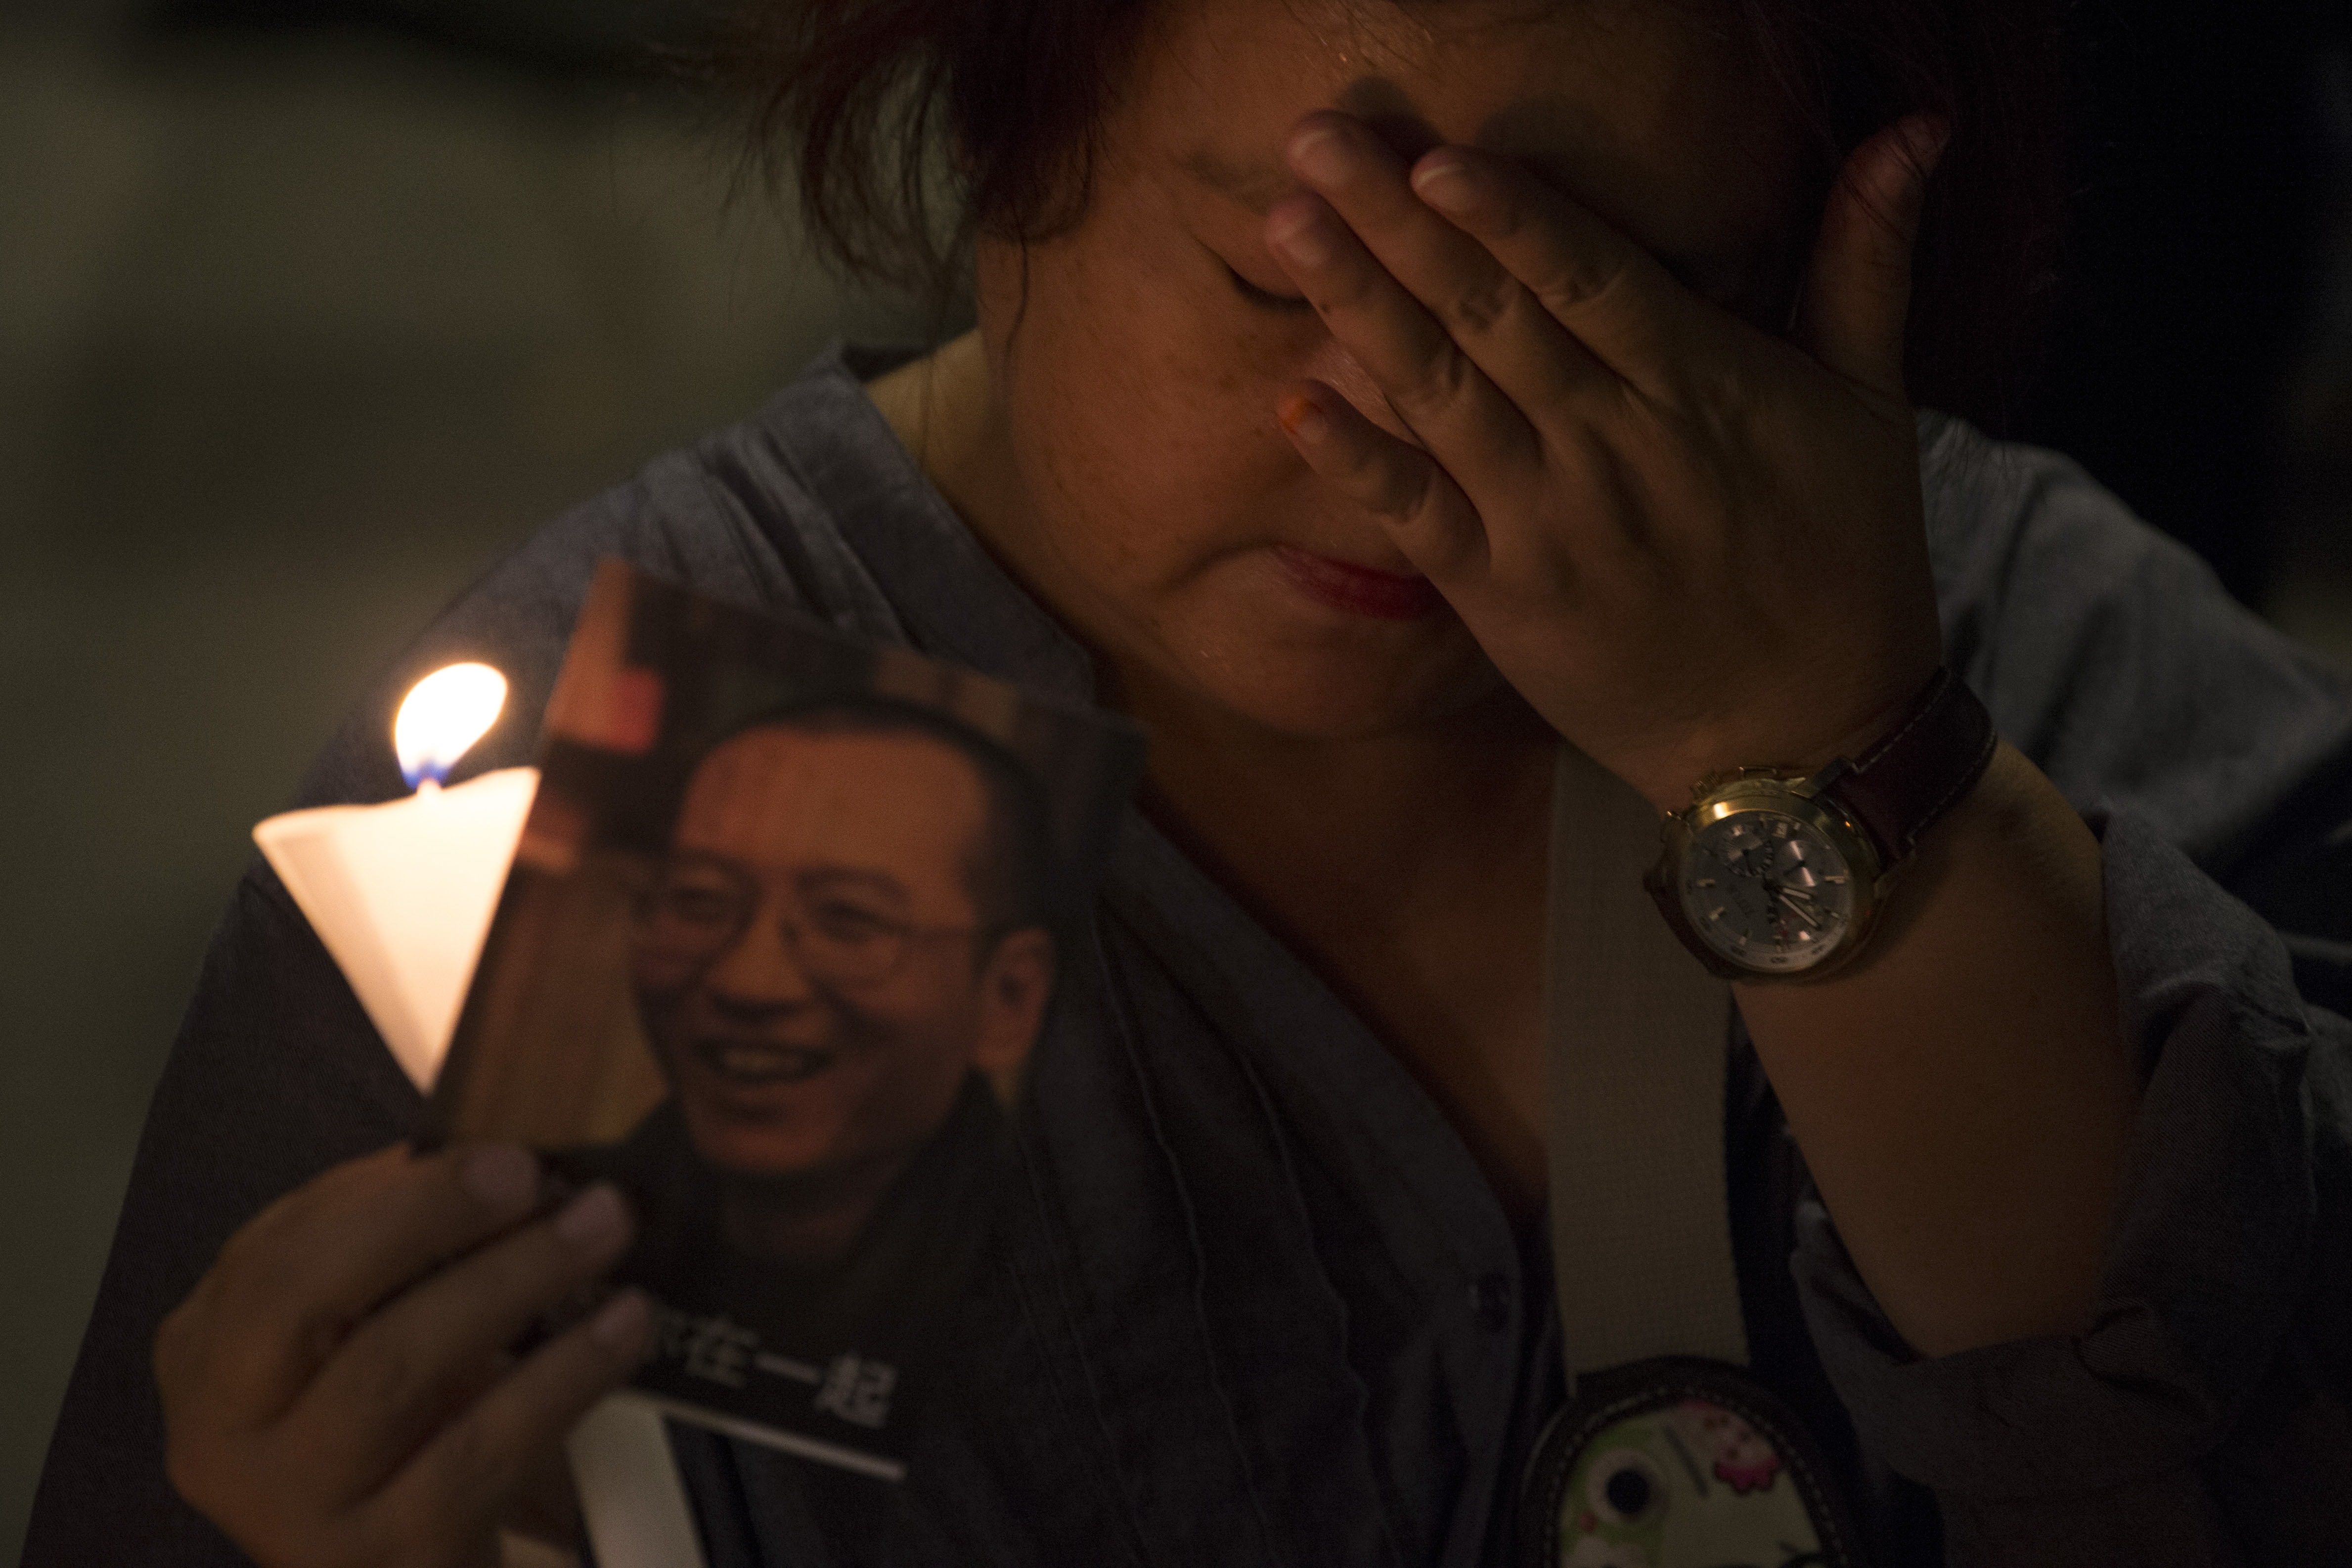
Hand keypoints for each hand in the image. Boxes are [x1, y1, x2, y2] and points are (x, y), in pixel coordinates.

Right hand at [155, 1143, 648, 1567]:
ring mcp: (299, 1507)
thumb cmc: (391, 1411)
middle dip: (432, 1222)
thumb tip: (491, 1146)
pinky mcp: (389, 1555)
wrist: (402, 1549)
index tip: (502, 1154)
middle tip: (544, 1179)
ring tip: (604, 1231)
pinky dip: (561, 1378)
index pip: (277, 1253)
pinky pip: (479, 1455)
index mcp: (209, 1349)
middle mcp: (226, 1434)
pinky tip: (623, 1328)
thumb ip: (394, 1237)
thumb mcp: (362, 1319)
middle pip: (309, 1303)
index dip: (392, 1199)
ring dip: (513, 1282)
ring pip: (396, 1373)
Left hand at [1265, 110, 1951, 808]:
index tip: (1435, 155)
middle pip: (1493, 315)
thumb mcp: (1874, 404)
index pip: (1590, 278)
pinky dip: (1357, 462)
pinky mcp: (1506, 598)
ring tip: (1289, 225)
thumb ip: (1867, 262)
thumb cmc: (1850, 565)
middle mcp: (1615, 445)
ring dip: (1359, 306)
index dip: (1510, 216)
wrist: (1810, 740)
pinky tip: (1294, 401)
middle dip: (1397, 224)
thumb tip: (1916, 128)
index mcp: (1702, 387)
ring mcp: (1552, 523)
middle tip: (1317, 140)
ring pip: (1442, 395)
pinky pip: (1420, 518)